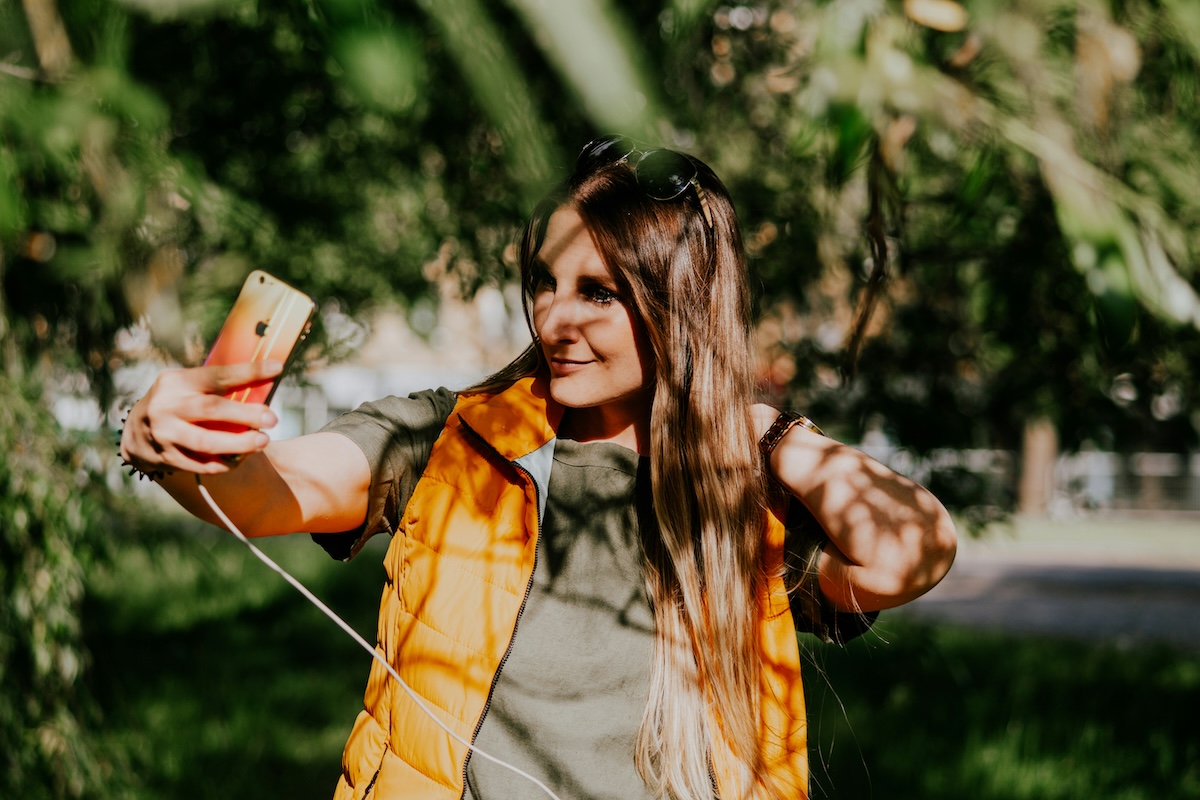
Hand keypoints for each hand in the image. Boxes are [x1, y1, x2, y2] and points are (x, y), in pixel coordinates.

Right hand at [120, 361, 282, 475]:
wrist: (134, 434)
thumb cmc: (175, 404)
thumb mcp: (186, 386)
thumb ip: (216, 387)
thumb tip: (262, 384)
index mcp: (176, 382)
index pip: (216, 375)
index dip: (248, 372)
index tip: (276, 368)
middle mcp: (167, 406)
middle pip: (211, 409)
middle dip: (246, 414)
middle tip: (272, 419)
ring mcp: (164, 434)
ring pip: (206, 442)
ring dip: (239, 444)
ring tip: (263, 442)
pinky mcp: (166, 458)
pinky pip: (201, 465)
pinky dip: (225, 463)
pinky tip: (241, 457)